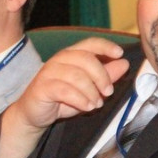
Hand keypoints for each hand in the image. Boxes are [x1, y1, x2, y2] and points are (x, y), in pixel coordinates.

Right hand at [0, 38, 128, 157]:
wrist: (34, 114)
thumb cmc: (62, 99)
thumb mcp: (88, 87)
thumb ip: (105, 75)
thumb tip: (123, 64)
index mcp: (71, 55)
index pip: (89, 43)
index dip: (105, 45)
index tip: (119, 53)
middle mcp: (59, 60)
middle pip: (86, 59)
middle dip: (102, 76)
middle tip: (109, 92)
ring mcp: (49, 72)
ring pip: (77, 76)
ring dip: (91, 91)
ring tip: (97, 104)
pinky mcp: (42, 87)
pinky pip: (65, 90)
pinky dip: (80, 99)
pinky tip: (87, 106)